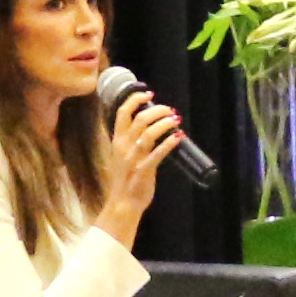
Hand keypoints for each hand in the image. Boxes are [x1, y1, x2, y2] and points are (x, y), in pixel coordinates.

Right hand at [96, 91, 183, 246]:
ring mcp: (133, 158)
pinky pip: (158, 153)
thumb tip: (150, 124)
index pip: (122, 112)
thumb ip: (132, 140)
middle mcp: (123, 147)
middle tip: (170, 110)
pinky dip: (169, 142)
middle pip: (139, 118)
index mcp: (117, 141)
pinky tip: (179, 136)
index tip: (148, 93)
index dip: (135, 99)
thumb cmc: (126, 179)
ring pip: (149, 132)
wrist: (123, 203)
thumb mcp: (123, 155)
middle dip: (157, 110)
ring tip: (176, 120)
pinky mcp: (144, 170)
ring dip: (165, 123)